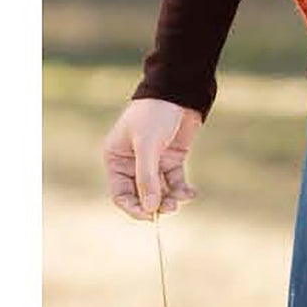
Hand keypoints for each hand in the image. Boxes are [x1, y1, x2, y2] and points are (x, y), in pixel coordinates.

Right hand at [102, 97, 201, 218]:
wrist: (178, 90)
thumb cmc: (155, 113)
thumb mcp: (148, 145)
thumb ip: (147, 177)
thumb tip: (149, 208)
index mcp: (116, 159)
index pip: (120, 193)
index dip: (134, 208)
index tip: (150, 216)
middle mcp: (132, 163)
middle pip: (140, 196)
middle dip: (155, 204)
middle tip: (170, 207)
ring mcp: (153, 162)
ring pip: (159, 191)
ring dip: (170, 198)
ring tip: (181, 198)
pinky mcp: (171, 159)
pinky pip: (175, 182)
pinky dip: (182, 190)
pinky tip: (190, 192)